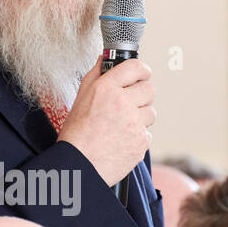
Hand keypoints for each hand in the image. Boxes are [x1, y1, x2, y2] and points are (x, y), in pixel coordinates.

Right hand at [57, 56, 155, 186]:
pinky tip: (121, 140)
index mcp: (106, 88)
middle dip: (142, 94)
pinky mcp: (141, 142)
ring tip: (122, 125)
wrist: (79, 166)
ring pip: (151, 112)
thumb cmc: (76, 134)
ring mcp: (134, 124)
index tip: (141, 74)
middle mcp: (122, 103)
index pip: (136, 67)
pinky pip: (147, 133)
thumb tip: (105, 60)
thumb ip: (95, 76)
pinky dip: (137, 136)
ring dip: (140, 117)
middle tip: (131, 102)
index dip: (141, 70)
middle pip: (150, 89)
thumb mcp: (80, 98)